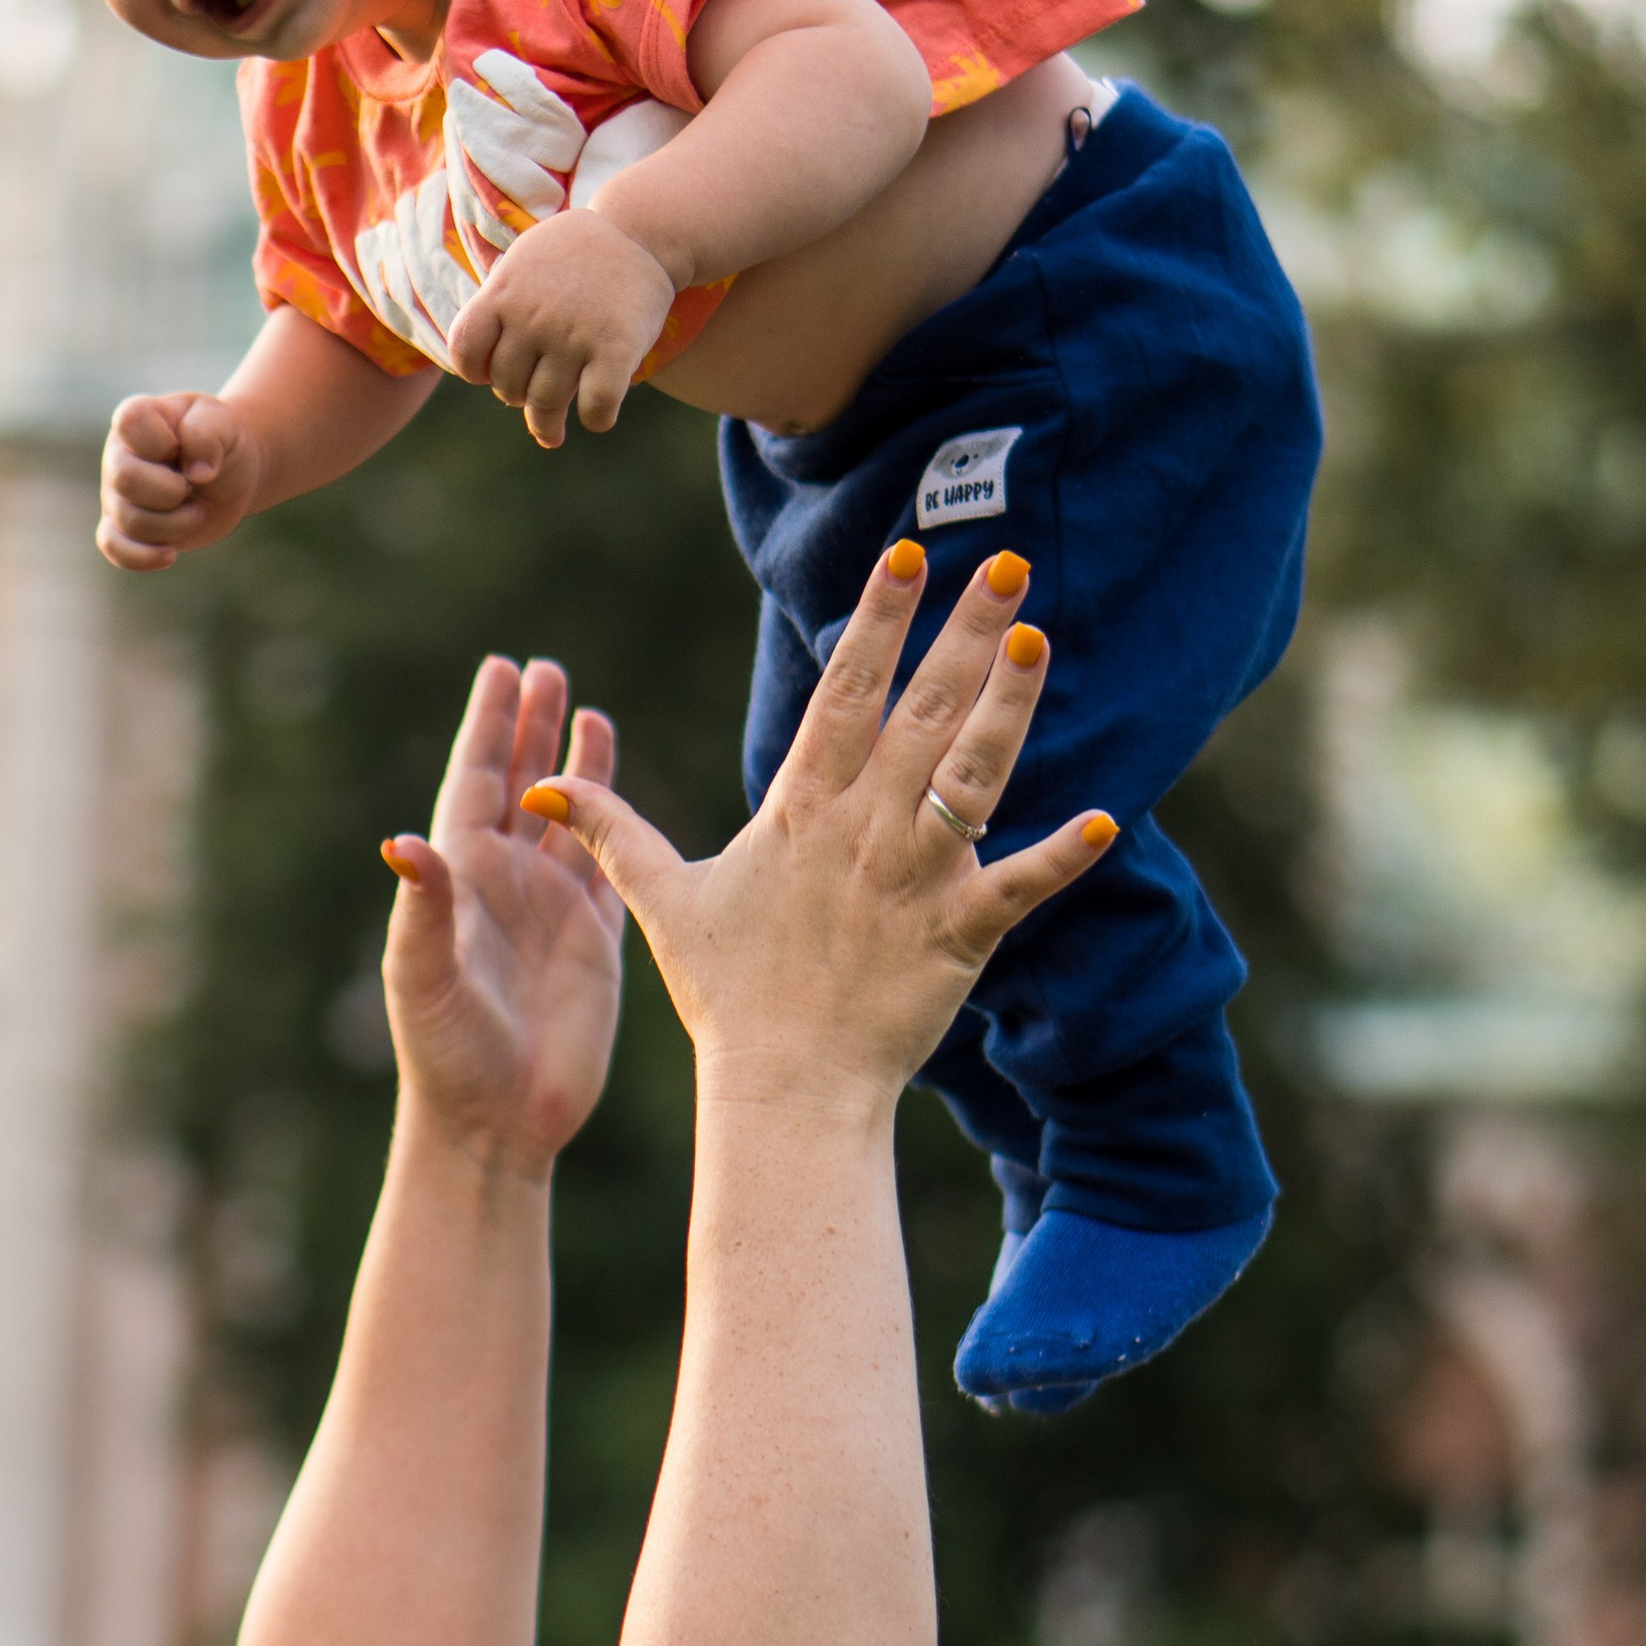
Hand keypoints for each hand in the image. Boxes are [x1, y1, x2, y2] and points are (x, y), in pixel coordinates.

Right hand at [98, 390, 262, 571]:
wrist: (229, 472)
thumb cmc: (220, 440)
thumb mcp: (224, 423)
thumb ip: (207, 435)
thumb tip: (197, 473)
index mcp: (137, 419)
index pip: (130, 423)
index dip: (163, 442)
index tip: (183, 446)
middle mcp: (118, 455)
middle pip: (126, 479)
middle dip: (171, 492)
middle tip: (193, 487)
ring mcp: (116, 494)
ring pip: (129, 521)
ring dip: (175, 524)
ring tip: (196, 511)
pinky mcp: (125, 527)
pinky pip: (113, 547)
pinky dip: (142, 557)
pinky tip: (171, 554)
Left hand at [378, 658, 624, 1171]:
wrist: (498, 1126)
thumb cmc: (447, 1058)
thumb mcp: (424, 980)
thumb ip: (421, 911)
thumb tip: (404, 843)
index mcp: (462, 882)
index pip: (475, 782)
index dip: (487, 727)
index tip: (501, 669)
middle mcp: (505, 886)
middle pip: (520, 784)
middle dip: (530, 726)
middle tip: (544, 669)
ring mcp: (551, 910)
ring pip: (567, 816)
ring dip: (574, 763)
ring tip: (586, 706)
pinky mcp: (595, 942)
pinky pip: (609, 863)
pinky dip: (616, 820)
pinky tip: (621, 785)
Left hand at [444, 220, 675, 447]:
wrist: (640, 232)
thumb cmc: (575, 254)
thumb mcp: (523, 262)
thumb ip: (499, 305)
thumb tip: (479, 363)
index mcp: (504, 292)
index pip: (465, 351)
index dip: (476, 371)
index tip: (489, 375)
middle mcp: (533, 316)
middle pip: (507, 386)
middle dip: (517, 397)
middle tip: (531, 397)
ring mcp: (573, 334)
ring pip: (546, 406)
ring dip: (547, 426)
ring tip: (550, 432)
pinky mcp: (615, 349)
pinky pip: (596, 408)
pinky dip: (596, 420)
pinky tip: (597, 417)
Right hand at [524, 547, 1113, 1104]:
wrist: (784, 1090)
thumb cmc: (729, 997)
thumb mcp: (663, 901)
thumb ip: (611, 833)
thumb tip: (541, 790)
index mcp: (802, 810)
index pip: (844, 692)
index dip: (878, 621)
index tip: (910, 554)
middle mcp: (864, 829)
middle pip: (921, 711)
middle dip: (964, 631)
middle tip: (1008, 561)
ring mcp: (915, 878)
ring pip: (973, 774)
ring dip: (1011, 703)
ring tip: (1041, 636)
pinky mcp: (958, 935)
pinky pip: (1018, 887)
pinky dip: (1061, 857)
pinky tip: (1105, 820)